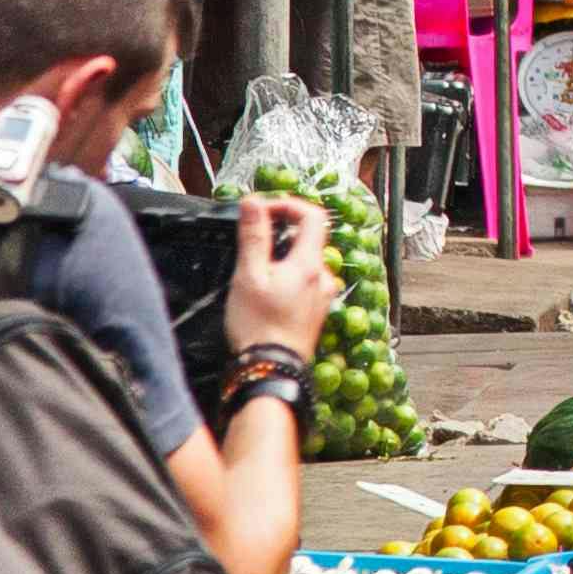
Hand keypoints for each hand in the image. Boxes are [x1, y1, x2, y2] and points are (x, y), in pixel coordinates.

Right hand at [227, 196, 341, 371]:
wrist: (272, 371)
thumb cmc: (258, 326)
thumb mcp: (249, 276)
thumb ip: (254, 236)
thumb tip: (254, 202)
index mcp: (310, 264)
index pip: (312, 216)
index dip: (288, 205)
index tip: (263, 210)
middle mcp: (323, 278)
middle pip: (310, 237)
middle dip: (283, 229)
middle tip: (255, 234)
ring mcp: (322, 296)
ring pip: (307, 260)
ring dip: (284, 253)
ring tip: (257, 265)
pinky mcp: (316, 312)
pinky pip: (306, 281)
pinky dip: (289, 274)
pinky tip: (268, 289)